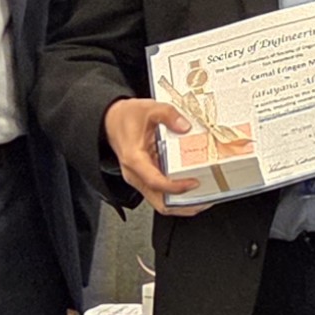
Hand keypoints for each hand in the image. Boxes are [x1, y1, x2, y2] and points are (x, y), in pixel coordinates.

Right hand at [103, 98, 211, 214]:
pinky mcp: (145, 179)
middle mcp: (135, 174)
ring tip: (202, 198)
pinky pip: (161, 194)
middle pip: (159, 202)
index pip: (155, 182)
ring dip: (181, 204)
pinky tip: (192, 191)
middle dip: (183, 205)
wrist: (111, 120)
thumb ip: (168, 114)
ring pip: (160, 202)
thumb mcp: (149, 108)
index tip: (193, 183)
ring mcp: (140, 179)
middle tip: (203, 199)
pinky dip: (176, 196)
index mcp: (134, 159)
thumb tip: (185, 126)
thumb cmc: (126, 117)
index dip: (175, 187)